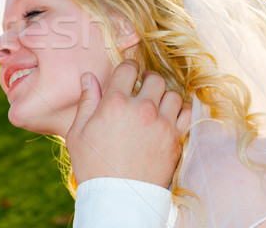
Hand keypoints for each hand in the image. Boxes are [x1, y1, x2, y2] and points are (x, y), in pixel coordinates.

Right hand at [66, 60, 190, 187]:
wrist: (118, 197)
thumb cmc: (93, 165)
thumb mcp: (78, 132)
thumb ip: (87, 101)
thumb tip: (89, 77)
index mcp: (114, 103)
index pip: (128, 69)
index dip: (127, 68)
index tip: (127, 73)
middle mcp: (141, 108)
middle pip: (155, 78)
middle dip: (148, 80)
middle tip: (142, 89)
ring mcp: (162, 124)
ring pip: (173, 94)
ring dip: (164, 96)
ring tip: (156, 104)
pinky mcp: (175, 139)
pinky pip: (187, 114)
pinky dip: (181, 111)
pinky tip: (170, 116)